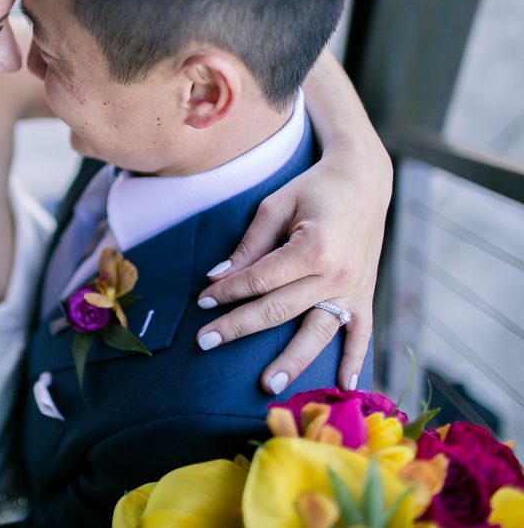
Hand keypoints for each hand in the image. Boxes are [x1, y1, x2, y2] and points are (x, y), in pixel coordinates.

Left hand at [194, 137, 391, 394]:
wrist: (364, 180)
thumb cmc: (314, 189)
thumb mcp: (276, 206)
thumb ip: (249, 245)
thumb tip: (217, 277)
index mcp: (314, 248)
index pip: (260, 279)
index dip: (227, 292)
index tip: (201, 302)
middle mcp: (337, 274)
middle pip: (280, 309)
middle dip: (239, 327)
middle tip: (204, 343)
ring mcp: (354, 289)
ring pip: (317, 332)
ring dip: (292, 361)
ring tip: (268, 386)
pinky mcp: (366, 295)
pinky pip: (361, 333)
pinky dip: (354, 360)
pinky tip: (343, 385)